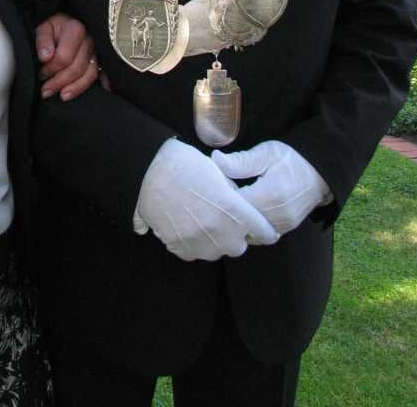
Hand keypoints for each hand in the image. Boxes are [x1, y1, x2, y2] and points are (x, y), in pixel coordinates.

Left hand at [35, 13, 101, 100]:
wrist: (67, 21)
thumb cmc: (55, 26)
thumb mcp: (44, 27)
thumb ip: (43, 40)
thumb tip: (46, 57)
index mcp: (76, 29)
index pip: (64, 57)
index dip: (51, 69)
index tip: (41, 74)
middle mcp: (90, 40)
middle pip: (77, 68)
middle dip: (59, 82)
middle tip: (45, 91)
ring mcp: (98, 50)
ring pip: (90, 74)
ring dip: (76, 88)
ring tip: (63, 96)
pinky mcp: (102, 58)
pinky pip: (104, 72)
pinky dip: (104, 82)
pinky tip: (102, 89)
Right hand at [135, 139, 278, 261]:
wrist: (150, 168)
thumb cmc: (186, 164)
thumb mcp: (219, 173)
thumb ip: (235, 195)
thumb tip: (241, 205)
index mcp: (234, 210)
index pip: (263, 231)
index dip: (266, 230)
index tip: (266, 230)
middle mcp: (220, 231)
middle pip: (239, 246)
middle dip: (237, 235)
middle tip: (227, 220)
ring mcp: (199, 241)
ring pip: (217, 252)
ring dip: (215, 241)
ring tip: (204, 222)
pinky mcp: (180, 246)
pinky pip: (194, 253)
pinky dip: (194, 243)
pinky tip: (188, 226)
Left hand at [212, 140, 330, 235]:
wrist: (319, 170)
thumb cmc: (291, 159)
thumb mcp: (265, 153)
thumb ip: (240, 160)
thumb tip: (215, 159)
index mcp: (269, 194)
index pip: (234, 204)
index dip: (221, 196)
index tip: (216, 185)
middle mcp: (277, 215)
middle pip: (241, 222)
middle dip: (228, 211)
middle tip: (221, 197)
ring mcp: (282, 225)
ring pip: (250, 232)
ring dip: (239, 222)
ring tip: (233, 205)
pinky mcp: (285, 229)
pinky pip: (262, 234)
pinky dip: (251, 226)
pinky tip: (245, 212)